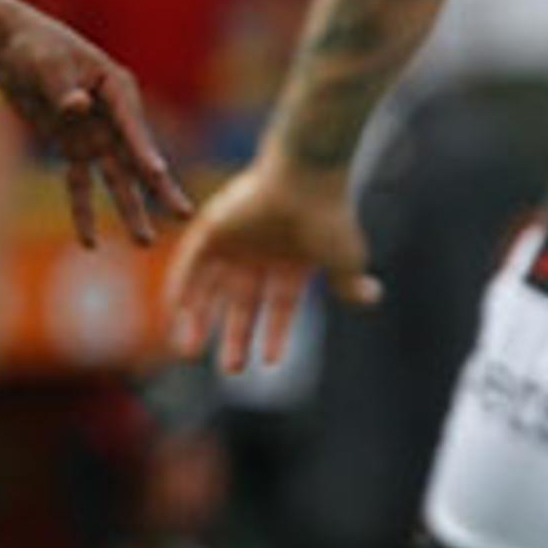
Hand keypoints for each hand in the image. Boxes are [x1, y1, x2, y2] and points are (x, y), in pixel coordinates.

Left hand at [0, 10, 188, 245]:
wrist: (10, 49)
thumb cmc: (35, 49)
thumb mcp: (47, 64)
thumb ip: (63, 89)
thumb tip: (77, 107)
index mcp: (117, 88)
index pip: (132, 123)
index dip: (143, 148)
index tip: (156, 172)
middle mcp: (114, 117)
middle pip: (139, 158)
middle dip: (159, 189)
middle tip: (184, 215)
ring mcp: (96, 135)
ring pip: (117, 179)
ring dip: (130, 210)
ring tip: (144, 241)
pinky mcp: (73, 148)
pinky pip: (79, 185)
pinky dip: (82, 212)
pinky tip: (88, 243)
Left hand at [163, 159, 378, 373]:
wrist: (306, 177)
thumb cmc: (330, 217)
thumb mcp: (345, 258)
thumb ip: (350, 283)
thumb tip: (371, 297)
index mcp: (293, 262)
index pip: (281, 307)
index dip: (276, 335)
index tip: (270, 363)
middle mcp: (262, 254)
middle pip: (243, 304)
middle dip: (236, 336)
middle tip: (231, 369)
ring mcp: (236, 240)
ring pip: (212, 288)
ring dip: (200, 320)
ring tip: (189, 352)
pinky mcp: (213, 227)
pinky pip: (190, 264)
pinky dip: (181, 288)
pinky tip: (176, 314)